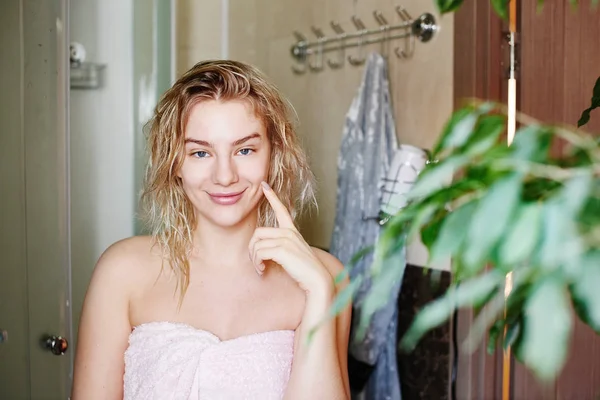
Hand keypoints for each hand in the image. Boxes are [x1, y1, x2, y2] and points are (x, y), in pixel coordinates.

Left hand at [248, 181, 332, 295]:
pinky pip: (260, 252)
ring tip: (261, 268)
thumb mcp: (292, 254)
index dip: (272, 197)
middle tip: (257, 263)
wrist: (317, 280)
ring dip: (255, 259)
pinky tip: (263, 270)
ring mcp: (286, 240)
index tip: (265, 185)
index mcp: (292, 231)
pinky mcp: (282, 249)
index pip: (281, 210)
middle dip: (252, 249)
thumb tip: (262, 249)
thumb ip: (280, 247)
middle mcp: (289, 232)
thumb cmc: (304, 271)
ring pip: (256, 244)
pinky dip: (258, 263)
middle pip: (258, 233)